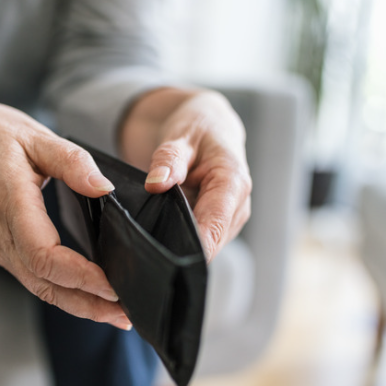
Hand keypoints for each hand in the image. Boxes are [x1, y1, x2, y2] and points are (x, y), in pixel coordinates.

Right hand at [0, 82, 131, 329]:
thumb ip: (71, 161)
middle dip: (87, 303)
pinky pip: (32, 277)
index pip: (43, 255)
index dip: (80, 277)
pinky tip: (87, 294)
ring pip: (38, 286)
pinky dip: (62, 291)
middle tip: (128, 315)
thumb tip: (104, 189)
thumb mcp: (34, 135)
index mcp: (9, 201)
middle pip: (44, 283)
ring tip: (117, 314)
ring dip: (78, 304)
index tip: (114, 285)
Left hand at [121, 89, 250, 260]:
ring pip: (208, 244)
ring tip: (152, 241)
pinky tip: (162, 233)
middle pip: (212, 241)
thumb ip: (168, 160)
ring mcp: (231, 217)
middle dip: (183, 249)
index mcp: (233, 183)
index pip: (214, 226)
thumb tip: (155, 183)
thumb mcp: (180, 136)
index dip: (196, 248)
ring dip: (182, 244)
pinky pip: (203, 239)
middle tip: (147, 253)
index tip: (170, 260)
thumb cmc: (198, 127)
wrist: (210, 125)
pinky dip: (183, 237)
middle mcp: (238, 205)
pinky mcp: (221, 222)